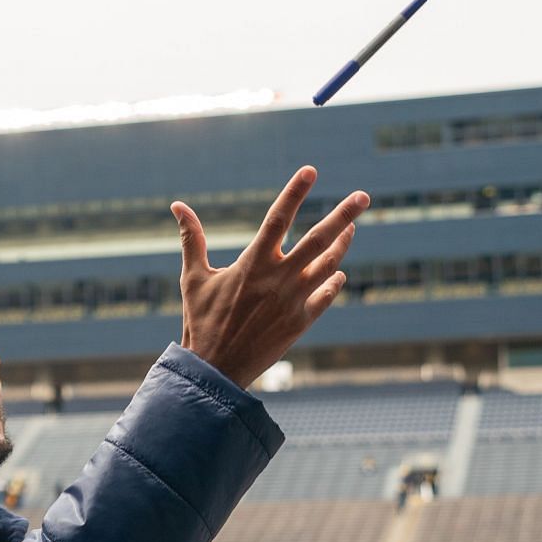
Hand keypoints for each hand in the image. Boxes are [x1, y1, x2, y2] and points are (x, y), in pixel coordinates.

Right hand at [173, 166, 364, 385]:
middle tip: (364, 197)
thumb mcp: (194, 278)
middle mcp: (279, 279)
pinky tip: (338, 273)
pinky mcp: (301, 323)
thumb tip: (177, 206)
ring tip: (351, 229)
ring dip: (342, 245)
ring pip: (328, 266)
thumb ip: (192, 239)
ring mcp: (294, 301)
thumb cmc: (201, 321)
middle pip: (318, 239)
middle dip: (343, 215)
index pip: (279, 218)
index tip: (311, 171)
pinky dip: (334, 282)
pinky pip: (326, 297)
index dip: (295, 192)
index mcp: (253, 263)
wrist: (216, 370)